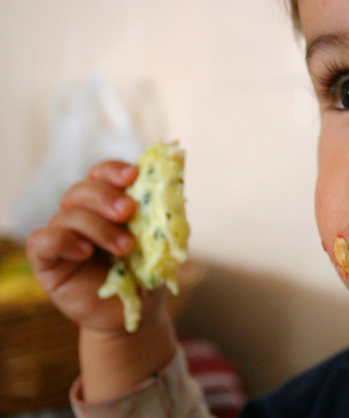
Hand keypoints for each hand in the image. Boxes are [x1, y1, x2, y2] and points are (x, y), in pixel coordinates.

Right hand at [25, 160, 165, 335]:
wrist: (136, 311)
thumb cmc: (147, 273)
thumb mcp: (160, 242)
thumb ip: (162, 215)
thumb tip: (172, 185)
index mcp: (107, 204)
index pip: (102, 174)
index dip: (114, 170)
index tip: (134, 175)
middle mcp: (81, 215)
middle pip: (83, 190)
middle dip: (107, 197)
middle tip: (129, 211)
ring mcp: (62, 236)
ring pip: (68, 214)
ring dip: (99, 228)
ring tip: (126, 248)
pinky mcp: (47, 261)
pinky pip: (42, 241)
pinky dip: (63, 241)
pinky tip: (85, 252)